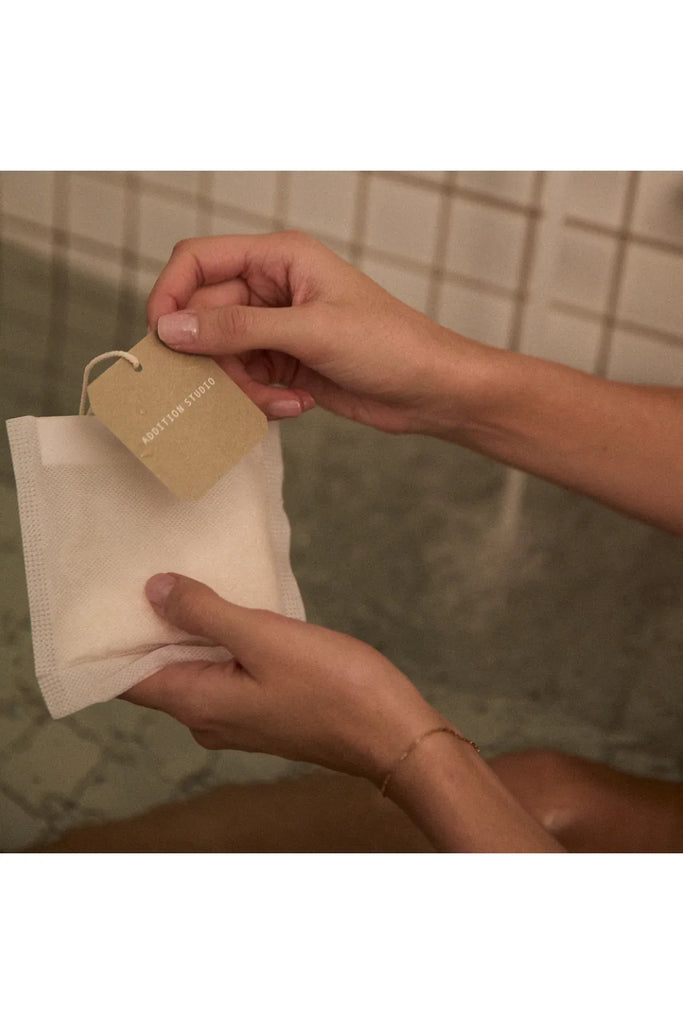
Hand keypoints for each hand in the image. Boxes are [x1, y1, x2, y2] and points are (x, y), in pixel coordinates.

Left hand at [122, 573, 444, 781]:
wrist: (392, 732)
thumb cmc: (333, 687)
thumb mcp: (264, 638)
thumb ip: (205, 614)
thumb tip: (154, 591)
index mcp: (197, 703)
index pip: (127, 678)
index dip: (109, 640)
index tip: (101, 598)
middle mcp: (207, 718)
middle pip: (158, 672)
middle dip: (149, 627)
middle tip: (143, 572)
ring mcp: (237, 718)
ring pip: (194, 670)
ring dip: (188, 632)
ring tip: (186, 581)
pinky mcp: (263, 711)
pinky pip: (224, 674)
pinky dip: (219, 643)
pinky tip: (232, 610)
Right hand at [147, 231, 482, 433]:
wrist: (432, 390)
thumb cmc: (389, 345)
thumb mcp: (310, 332)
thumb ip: (237, 328)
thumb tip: (172, 328)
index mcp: (279, 258)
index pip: (198, 260)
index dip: (171, 295)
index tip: (162, 339)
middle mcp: (272, 288)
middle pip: (205, 318)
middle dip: (217, 359)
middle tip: (234, 387)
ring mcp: (277, 328)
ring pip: (223, 357)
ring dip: (244, 387)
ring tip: (282, 400)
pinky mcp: (285, 362)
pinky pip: (247, 381)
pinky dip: (263, 399)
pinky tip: (300, 404)